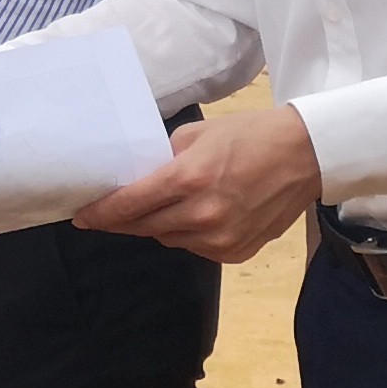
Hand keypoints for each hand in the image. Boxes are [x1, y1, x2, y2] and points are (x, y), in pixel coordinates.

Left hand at [74, 104, 321, 264]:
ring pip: (168, 239)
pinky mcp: (236, 253)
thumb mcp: (198, 135)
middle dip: (123, 220)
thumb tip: (137, 175)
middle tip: (108, 214)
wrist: (305, 155)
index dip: (101, 213)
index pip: (129, 205)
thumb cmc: (250, 135)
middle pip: (143, 227)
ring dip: (157, 226)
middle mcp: (201, 215)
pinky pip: (195, 248)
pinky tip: (195, 216)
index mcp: (188, 179)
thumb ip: (163, 158)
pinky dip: (187, 234)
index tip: (81, 216)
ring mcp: (220, 239)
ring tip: (162, 207)